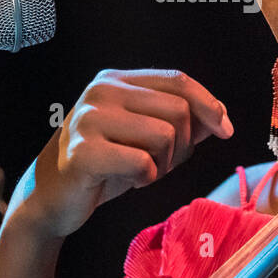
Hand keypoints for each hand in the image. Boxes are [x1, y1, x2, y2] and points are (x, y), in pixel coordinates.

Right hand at [13, 69, 233, 240]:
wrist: (51, 197)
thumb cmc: (103, 165)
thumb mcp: (143, 136)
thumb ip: (179, 122)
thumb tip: (220, 116)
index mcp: (117, 80)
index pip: (178, 80)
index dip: (209, 105)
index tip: (226, 131)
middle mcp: (102, 91)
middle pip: (178, 110)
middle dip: (182, 144)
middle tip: (161, 164)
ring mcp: (89, 119)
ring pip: (165, 136)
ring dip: (163, 164)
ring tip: (140, 171)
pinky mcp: (84, 152)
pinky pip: (143, 163)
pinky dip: (145, 178)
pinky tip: (126, 180)